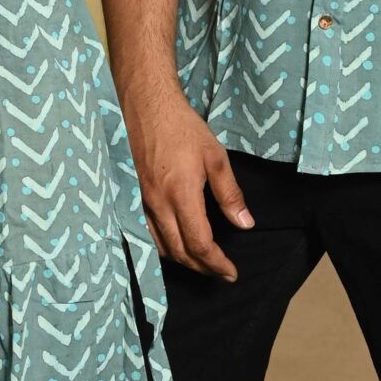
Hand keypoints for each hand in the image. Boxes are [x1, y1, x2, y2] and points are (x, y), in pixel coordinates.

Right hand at [126, 83, 253, 280]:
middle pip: (180, 253)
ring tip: (204, 261)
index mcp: (180, 195)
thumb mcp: (215, 157)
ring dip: (184, 261)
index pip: (199, 244)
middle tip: (222, 272)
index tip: (231, 272)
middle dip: (203, 268)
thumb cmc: (183, 128)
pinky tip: (178, 244)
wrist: (147, 108)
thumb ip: (230, 194)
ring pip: (162, 247)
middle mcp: (158, 205)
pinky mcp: (135, 198)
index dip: (216, 264)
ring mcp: (142, 203)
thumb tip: (245, 224)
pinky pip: (149, 235)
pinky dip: (166, 248)